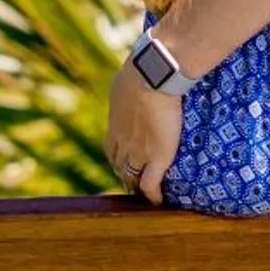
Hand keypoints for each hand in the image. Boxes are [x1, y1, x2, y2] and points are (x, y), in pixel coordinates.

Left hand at [104, 62, 183, 205]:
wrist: (152, 77)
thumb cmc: (144, 70)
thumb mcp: (129, 77)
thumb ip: (131, 82)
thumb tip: (139, 69)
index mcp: (115, 123)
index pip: (112, 147)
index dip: (118, 157)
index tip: (124, 160)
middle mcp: (122, 141)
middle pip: (119, 165)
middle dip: (125, 174)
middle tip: (133, 181)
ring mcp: (138, 152)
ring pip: (133, 177)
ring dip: (137, 185)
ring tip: (145, 192)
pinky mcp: (156, 158)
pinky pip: (151, 185)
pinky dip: (153, 195)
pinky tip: (157, 201)